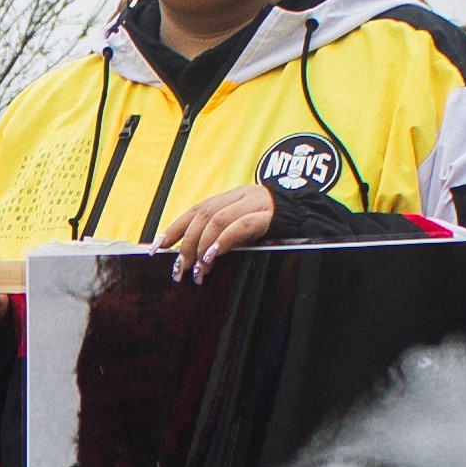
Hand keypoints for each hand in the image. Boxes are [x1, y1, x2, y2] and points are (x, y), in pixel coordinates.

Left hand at [162, 184, 278, 282]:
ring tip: (198, 270)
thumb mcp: (243, 230)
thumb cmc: (273, 229)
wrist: (309, 218)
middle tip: (181, 269)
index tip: (156, 248)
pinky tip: (213, 255)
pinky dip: (223, 240)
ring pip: (218, 219)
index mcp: (230, 198)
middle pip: (203, 216)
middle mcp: (239, 196)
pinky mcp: (268, 217)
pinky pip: (241, 226)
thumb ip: (220, 236)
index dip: (173, 228)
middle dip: (187, 244)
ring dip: (202, 246)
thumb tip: (191, 260)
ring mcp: (254, 204)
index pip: (195, 210)